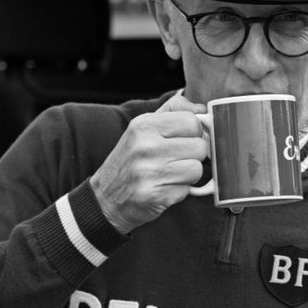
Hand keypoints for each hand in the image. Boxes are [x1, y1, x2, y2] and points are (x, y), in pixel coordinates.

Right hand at [89, 92, 209, 232]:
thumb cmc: (131, 160)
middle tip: (175, 160)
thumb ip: (174, 111)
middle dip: (193, 156)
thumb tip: (202, 109)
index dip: (194, 133)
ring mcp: (149, 172)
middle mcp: (145, 146)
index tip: (184, 140)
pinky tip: (162, 188)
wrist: (105, 198)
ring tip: (169, 175)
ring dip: (188, 175)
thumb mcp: (144, 127)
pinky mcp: (154, 196)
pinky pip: (187, 190)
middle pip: (199, 147)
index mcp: (144, 125)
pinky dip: (179, 191)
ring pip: (197, 169)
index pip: (192, 122)